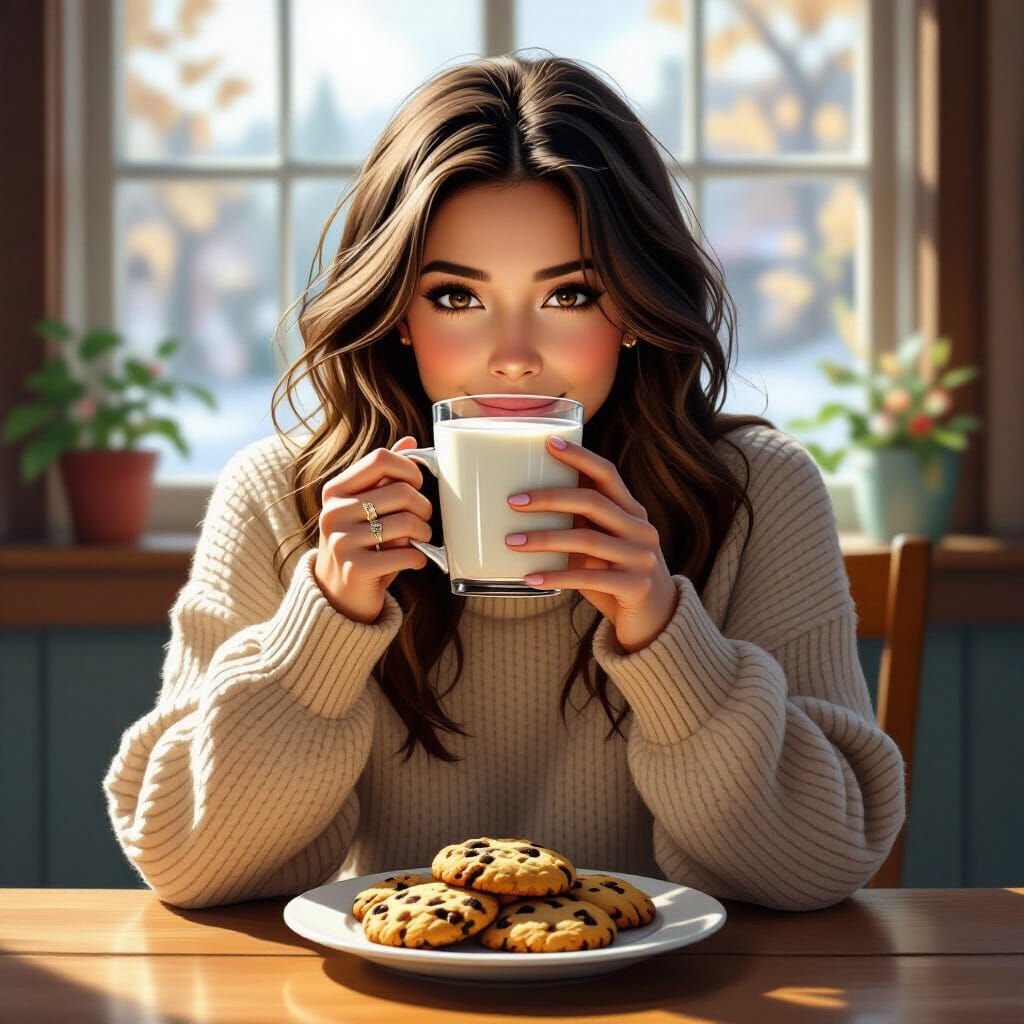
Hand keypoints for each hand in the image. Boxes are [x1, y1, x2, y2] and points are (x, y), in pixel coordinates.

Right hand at [313, 436, 432, 623]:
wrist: (336, 597)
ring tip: (420, 541)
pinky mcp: (355, 568)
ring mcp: (342, 540)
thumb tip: (411, 442)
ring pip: (407, 523)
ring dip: (424, 534)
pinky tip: (414, 560)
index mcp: (336, 490)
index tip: (416, 486)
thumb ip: (383, 476)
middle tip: (424, 520)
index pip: (381, 458)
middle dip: (424, 508)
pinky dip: (418, 558)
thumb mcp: (364, 508)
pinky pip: (405, 553)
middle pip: (402, 492)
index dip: (410, 469)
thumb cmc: (359, 546)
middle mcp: (334, 512)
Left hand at [505, 436, 678, 652]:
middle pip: (593, 502)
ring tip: (511, 541)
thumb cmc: (615, 577)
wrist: (655, 622)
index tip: (548, 443)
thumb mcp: (600, 547)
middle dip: (550, 498)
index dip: (579, 456)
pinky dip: (555, 578)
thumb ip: (578, 526)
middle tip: (513, 501)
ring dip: (544, 539)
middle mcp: (641, 530)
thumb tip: (525, 505)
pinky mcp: (635, 587)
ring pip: (587, 541)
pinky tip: (529, 579)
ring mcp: (641, 558)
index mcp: (632, 512)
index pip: (607, 474)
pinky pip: (588, 579)